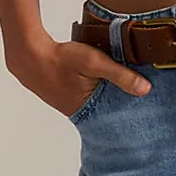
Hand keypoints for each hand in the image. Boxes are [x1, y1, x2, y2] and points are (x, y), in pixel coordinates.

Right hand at [4, 30, 150, 118]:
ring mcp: (73, 106)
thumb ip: (120, 75)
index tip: (146, 118)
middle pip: (109, 113)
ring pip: (99, 104)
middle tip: (141, 106)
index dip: (130, 117)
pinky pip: (89, 97)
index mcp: (89, 112)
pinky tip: (103, 83)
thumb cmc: (61, 59)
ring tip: (127, 93)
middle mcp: (81, 114)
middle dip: (122, 109)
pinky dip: (98, 91)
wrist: (29, 54)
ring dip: (110, 99)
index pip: (116, 120)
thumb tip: (146, 89)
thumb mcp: (94, 63)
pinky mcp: (68, 96)